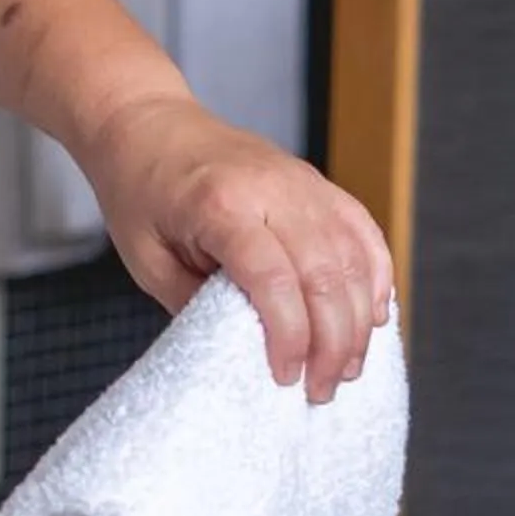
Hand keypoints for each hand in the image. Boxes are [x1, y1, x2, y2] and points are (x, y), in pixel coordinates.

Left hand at [80, 93, 393, 402]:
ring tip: (346, 369)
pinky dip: (375, 278)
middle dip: (331, 343)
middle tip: (320, 390)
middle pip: (324, 273)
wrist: (147, 125)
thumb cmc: (139, 194)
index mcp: (219, 204)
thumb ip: (193, 302)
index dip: (287, 333)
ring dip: (357, 321)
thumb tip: (246, 349)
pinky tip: (371, 318)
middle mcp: (272, 188)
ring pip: (353, 257)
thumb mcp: (145, 258)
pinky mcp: (317, 183)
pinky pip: (363, 233)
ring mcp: (302, 182)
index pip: (271, 276)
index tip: (285, 376)